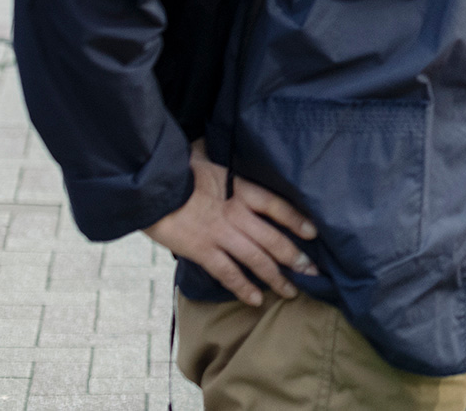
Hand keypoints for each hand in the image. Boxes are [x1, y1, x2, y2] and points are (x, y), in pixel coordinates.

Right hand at [144, 141, 318, 305]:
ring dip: (276, 278)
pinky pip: (228, 273)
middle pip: (274, 238)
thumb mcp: (210, 166)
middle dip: (295, 258)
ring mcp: (221, 234)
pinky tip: (256, 299)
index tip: (314, 233)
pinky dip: (244, 288)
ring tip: (291, 291)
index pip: (277, 206)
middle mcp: (237, 213)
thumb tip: (237, 175)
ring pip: (257, 260)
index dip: (297, 220)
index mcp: (240, 189)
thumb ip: (227, 176)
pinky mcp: (202, 250)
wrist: (151, 185)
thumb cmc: (179, 172)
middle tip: (313, 272)